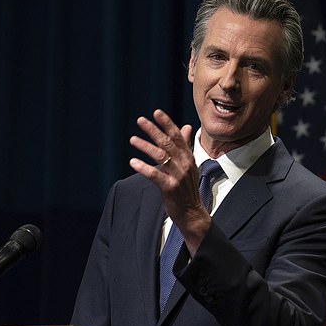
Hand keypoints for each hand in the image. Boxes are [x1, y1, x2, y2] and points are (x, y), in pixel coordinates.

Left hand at [129, 109, 210, 254]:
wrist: (192, 213)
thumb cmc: (187, 189)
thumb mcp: (189, 165)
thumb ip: (185, 145)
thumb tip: (185, 127)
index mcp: (188, 157)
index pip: (178, 136)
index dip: (167, 123)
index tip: (156, 112)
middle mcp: (184, 164)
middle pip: (168, 143)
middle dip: (153, 130)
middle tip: (140, 120)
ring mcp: (177, 176)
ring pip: (161, 156)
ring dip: (146, 146)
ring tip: (133, 139)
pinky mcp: (170, 188)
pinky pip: (155, 175)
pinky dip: (144, 167)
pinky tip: (133, 161)